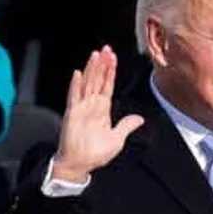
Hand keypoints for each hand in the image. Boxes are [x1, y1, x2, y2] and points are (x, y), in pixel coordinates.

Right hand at [52, 46, 143, 182]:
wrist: (80, 164)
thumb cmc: (96, 153)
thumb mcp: (118, 138)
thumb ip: (127, 126)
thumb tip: (140, 118)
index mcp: (103, 109)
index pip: (107, 85)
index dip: (111, 71)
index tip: (113, 57)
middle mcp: (92, 105)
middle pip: (98, 80)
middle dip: (102, 64)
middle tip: (106, 49)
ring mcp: (81, 108)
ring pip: (87, 84)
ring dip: (91, 69)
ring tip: (95, 55)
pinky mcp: (72, 114)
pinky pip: (74, 97)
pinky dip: (76, 85)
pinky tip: (78, 74)